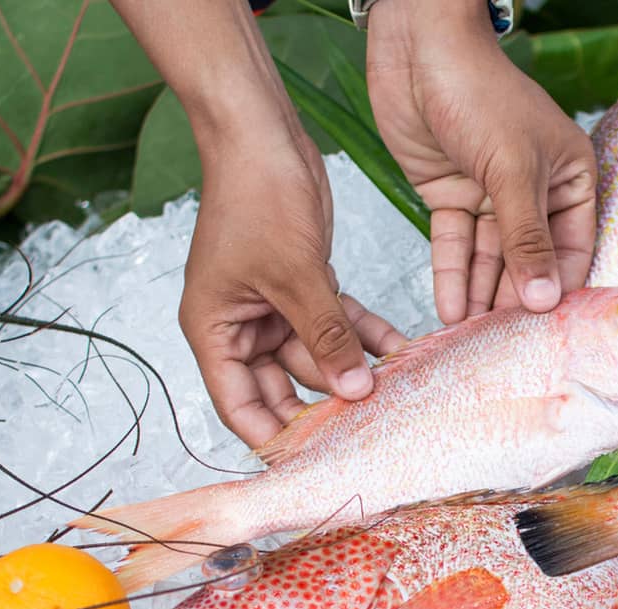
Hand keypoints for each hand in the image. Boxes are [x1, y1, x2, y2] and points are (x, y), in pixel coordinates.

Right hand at [181, 130, 406, 447]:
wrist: (263, 135)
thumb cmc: (256, 197)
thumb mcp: (296, 276)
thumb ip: (326, 336)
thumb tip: (355, 392)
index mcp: (214, 331)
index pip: (241, 406)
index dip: (274, 438)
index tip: (314, 465)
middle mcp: (240, 326)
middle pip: (283, 387)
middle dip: (326, 404)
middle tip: (371, 431)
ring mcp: (272, 306)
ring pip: (316, 355)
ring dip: (355, 367)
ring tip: (400, 389)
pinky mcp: (302, 284)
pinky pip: (336, 322)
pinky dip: (365, 333)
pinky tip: (403, 349)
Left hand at [366, 0, 596, 324]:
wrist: (418, 49)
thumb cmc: (480, 91)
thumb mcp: (512, 170)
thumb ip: (526, 239)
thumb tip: (545, 299)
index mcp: (570, 178)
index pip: (572, 248)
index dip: (559, 289)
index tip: (546, 334)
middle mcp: (534, 190)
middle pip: (527, 260)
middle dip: (513, 299)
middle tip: (502, 345)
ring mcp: (490, 193)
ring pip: (488, 257)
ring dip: (479, 294)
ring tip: (471, 338)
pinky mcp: (450, 193)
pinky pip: (455, 244)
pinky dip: (451, 275)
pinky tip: (450, 309)